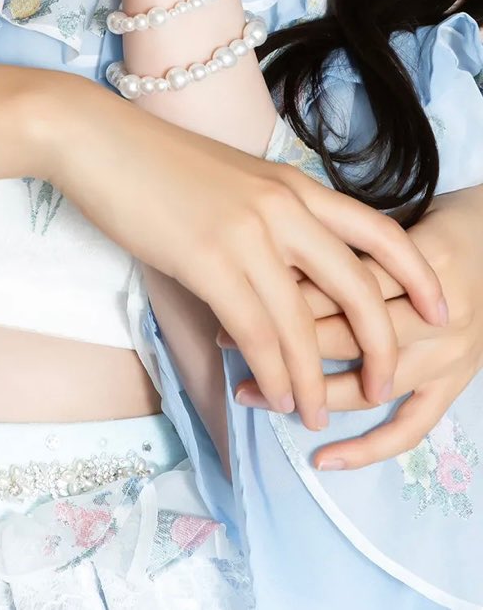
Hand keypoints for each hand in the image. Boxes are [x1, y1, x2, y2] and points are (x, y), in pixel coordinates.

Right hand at [40, 92, 446, 430]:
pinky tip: (277, 393)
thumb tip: (284, 271)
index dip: (417, 275)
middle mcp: (283, 206)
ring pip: (304, 324)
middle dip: (379, 346)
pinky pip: (257, 332)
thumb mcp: (231, 180)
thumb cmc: (155, 160)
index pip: (377, 230)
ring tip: (316, 412)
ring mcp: (248, 232)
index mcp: (293, 184)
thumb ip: (268, 218)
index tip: (441, 309)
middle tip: (385, 386)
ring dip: (316, 379)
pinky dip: (274, 372)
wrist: (98, 139)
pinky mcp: (209, 259)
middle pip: (358, 287)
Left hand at [220, 185, 480, 467]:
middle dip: (283, 341)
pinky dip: (370, 448)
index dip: (282, 292)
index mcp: (418, 262)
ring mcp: (450, 356)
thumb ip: (334, 238)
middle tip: (225, 342)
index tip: (230, 297)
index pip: (339, 286)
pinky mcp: (456, 385)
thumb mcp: (381, 221)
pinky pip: (412, 427)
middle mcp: (437, 315)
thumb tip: (259, 261)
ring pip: (370, 385)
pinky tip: (324, 459)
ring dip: (310, 393)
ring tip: (252, 394)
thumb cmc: (425, 223)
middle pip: (349, 336)